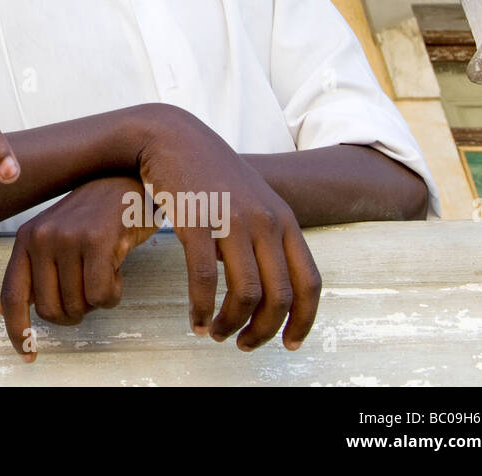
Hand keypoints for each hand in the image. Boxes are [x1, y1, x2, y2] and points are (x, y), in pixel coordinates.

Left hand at [0, 176, 153, 360]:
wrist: (129, 179)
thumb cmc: (94, 217)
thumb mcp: (55, 238)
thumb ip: (30, 271)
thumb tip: (0, 308)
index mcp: (26, 239)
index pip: (12, 296)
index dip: (16, 331)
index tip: (27, 354)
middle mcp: (40, 237)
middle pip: (51, 311)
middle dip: (75, 311)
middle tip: (89, 287)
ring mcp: (67, 237)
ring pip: (79, 306)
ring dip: (97, 300)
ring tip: (104, 269)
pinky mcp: (97, 239)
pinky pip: (102, 296)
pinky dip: (115, 293)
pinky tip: (117, 268)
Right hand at [136, 107, 321, 350]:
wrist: (171, 136)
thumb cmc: (209, 173)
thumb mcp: (251, 200)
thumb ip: (267, 236)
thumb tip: (269, 283)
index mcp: (284, 220)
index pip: (310, 282)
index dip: (304, 320)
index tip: (289, 344)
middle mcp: (266, 221)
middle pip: (280, 296)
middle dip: (265, 331)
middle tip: (245, 345)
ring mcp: (233, 220)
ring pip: (246, 293)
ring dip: (232, 324)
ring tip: (217, 334)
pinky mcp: (198, 222)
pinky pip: (206, 279)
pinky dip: (202, 307)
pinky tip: (196, 318)